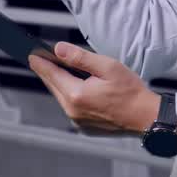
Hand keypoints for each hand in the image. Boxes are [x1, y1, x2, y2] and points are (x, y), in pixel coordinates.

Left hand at [29, 42, 159, 134]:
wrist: (145, 116)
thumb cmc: (130, 91)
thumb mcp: (106, 66)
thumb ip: (79, 57)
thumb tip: (58, 49)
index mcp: (76, 94)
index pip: (51, 74)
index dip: (40, 62)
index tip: (31, 55)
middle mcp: (73, 110)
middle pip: (54, 86)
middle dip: (48, 72)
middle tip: (42, 59)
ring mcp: (78, 121)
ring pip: (61, 97)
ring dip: (60, 84)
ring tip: (60, 70)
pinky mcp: (84, 127)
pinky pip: (70, 107)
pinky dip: (70, 96)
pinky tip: (77, 87)